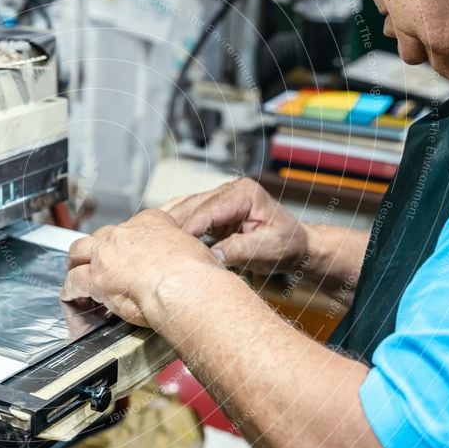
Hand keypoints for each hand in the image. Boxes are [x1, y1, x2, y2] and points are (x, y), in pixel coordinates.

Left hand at [60, 209, 221, 327]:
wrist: (185, 286)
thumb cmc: (196, 274)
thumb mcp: (192, 248)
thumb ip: (178, 250)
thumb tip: (180, 260)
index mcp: (150, 222)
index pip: (130, 228)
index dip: (126, 243)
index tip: (127, 253)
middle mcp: (125, 233)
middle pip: (101, 236)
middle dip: (97, 248)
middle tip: (98, 260)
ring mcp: (107, 253)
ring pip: (80, 251)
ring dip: (77, 262)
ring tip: (77, 272)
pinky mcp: (96, 278)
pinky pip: (75, 281)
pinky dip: (72, 288)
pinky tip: (72, 295)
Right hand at [162, 178, 308, 275]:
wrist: (296, 247)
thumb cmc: (288, 245)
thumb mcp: (268, 248)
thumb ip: (239, 249)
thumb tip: (211, 256)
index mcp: (243, 192)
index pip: (207, 210)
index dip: (188, 229)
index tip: (172, 247)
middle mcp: (227, 191)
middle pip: (190, 206)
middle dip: (172, 227)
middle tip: (154, 247)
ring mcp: (218, 200)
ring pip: (183, 209)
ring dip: (168, 227)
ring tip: (151, 244)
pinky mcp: (211, 213)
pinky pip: (186, 217)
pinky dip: (173, 228)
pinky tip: (160, 240)